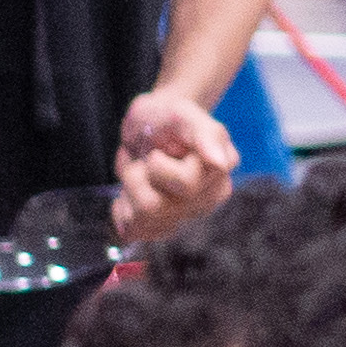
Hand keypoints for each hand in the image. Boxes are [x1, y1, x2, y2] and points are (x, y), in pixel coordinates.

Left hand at [115, 90, 237, 242]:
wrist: (148, 126)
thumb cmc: (166, 117)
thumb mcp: (181, 115)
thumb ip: (204, 134)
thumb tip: (220, 163)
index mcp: (219, 171)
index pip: (184, 185)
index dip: (157, 167)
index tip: (158, 151)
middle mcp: (209, 198)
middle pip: (155, 207)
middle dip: (137, 177)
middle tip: (146, 159)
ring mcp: (188, 215)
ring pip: (142, 219)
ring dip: (130, 190)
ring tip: (141, 172)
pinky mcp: (166, 226)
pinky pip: (135, 231)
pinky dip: (124, 209)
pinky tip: (133, 190)